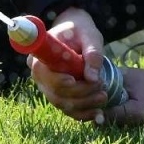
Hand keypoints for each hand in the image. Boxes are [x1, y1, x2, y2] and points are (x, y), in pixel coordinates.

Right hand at [27, 7, 107, 121]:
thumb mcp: (89, 35)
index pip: (46, 75)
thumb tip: (93, 78)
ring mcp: (48, 87)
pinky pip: (68, 109)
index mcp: (41, 56)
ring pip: (63, 104)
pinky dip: (83, 114)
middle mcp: (40, 75)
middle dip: (80, 95)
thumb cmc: (81, 30)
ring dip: (84, 105)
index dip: (59, 81)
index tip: (74, 80)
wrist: (76, 33)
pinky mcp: (58, 95)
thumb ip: (92, 53)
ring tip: (103, 97)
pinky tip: (98, 114)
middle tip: (102, 88)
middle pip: (56, 93)